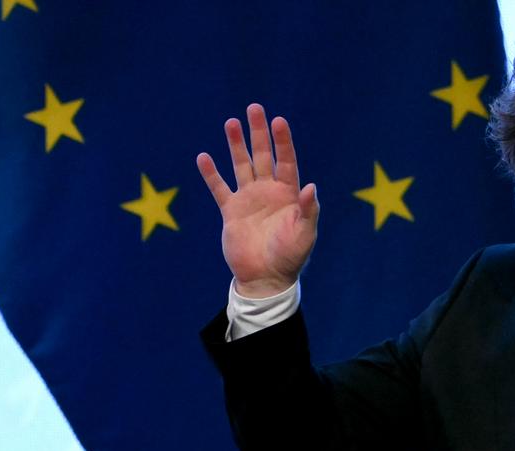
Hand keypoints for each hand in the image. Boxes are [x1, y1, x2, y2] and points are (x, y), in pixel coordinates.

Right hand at [197, 103, 318, 297]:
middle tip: (254, 108)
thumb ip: (308, 211)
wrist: (266, 278)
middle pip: (264, 156)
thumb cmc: (290, 257)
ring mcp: (249, 200)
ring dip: (236, 146)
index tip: (278, 121)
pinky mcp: (231, 211)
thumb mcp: (304, 234)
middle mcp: (269, 192)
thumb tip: (311, 186)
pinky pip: (219, 188)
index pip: (286, 161)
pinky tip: (204, 157)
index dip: (283, 141)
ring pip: (242, 165)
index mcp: (289, 194)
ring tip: (231, 123)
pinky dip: (211, 174)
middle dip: (259, 133)